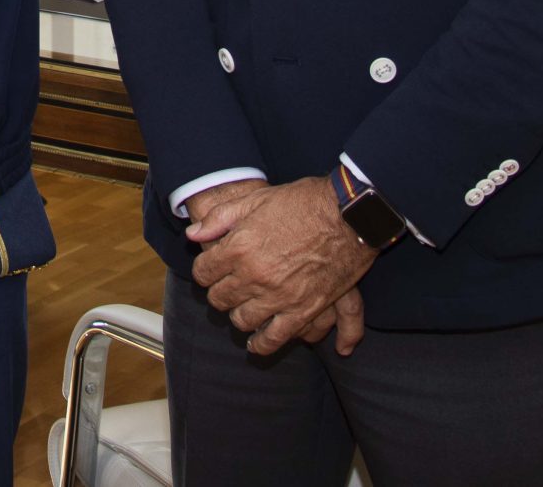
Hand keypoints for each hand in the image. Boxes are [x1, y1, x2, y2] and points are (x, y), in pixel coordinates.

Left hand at [185, 176, 375, 353]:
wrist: (349, 214)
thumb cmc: (302, 202)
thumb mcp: (256, 200)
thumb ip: (221, 218)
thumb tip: (193, 234)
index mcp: (239, 247)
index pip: (202, 272)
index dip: (204, 269)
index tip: (211, 267)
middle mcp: (254, 275)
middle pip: (219, 298)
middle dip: (219, 291)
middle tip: (226, 286)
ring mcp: (279, 296)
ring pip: (242, 320)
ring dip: (239, 314)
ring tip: (243, 307)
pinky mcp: (303, 311)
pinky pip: (274, 338)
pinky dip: (262, 344)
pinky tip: (256, 341)